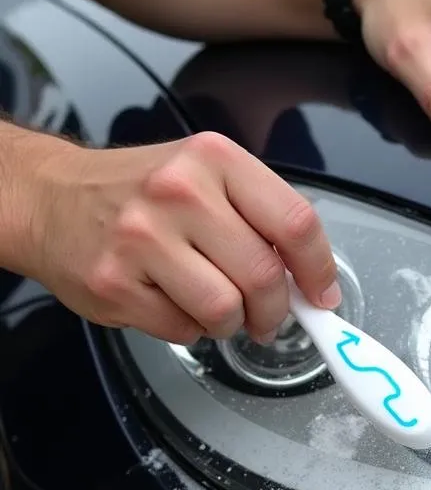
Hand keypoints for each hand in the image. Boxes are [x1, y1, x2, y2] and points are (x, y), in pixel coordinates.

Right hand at [29, 132, 338, 344]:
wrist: (50, 198)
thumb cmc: (141, 191)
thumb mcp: (207, 177)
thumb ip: (261, 220)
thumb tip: (312, 281)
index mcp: (215, 160)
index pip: (296, 222)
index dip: (318, 270)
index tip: (322, 294)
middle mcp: (178, 192)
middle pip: (263, 276)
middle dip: (275, 310)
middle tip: (267, 315)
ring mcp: (141, 238)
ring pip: (225, 311)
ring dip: (231, 323)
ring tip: (214, 306)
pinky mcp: (114, 282)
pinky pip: (182, 330)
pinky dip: (188, 329)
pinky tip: (171, 302)